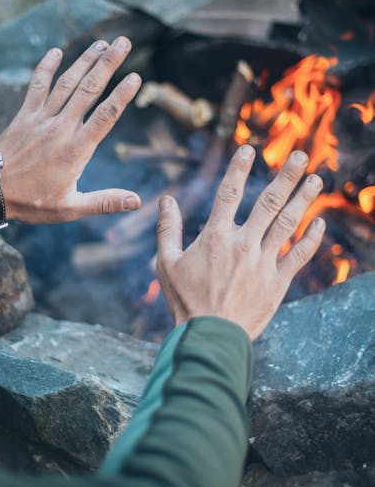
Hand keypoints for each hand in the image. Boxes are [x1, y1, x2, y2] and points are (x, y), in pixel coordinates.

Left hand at [0, 37, 141, 232]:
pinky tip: (57, 51)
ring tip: (102, 43)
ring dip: (85, 60)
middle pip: (89, 89)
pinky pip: (37, 85)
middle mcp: (60, 129)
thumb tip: (137, 201)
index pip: (104, 117)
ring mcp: (40, 119)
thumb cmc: (31, 203)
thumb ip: (105, 202)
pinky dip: (47, 67)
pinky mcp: (24, 115)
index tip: (136, 77)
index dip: (121, 95)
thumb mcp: (70, 208)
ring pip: (67, 83)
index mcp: (75, 150)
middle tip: (124, 42)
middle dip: (108, 63)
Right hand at [156, 145, 325, 339]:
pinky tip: (320, 223)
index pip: (228, 193)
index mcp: (215, 237)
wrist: (210, 337)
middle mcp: (243, 244)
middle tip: (301, 155)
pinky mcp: (277, 283)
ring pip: (288, 223)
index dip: (239, 168)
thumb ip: (167, 229)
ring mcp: (263, 263)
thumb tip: (166, 200)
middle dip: (286, 176)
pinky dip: (311, 238)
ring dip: (304, 199)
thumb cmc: (185, 301)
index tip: (249, 149)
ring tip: (316, 179)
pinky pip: (299, 256)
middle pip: (268, 202)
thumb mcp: (166, 264)